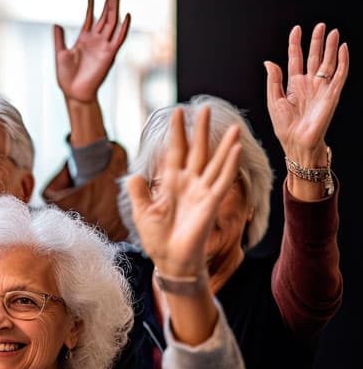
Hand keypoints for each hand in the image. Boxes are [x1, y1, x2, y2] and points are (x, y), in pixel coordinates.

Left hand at [53, 0, 129, 104]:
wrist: (74, 93)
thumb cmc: (66, 77)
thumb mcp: (60, 53)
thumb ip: (59, 39)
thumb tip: (56, 24)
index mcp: (83, 40)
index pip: (89, 19)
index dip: (91, 7)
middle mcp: (95, 42)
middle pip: (104, 20)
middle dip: (108, 7)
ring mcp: (102, 47)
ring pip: (111, 25)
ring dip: (114, 12)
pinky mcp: (109, 55)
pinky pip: (118, 39)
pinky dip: (123, 28)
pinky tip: (127, 16)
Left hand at [127, 106, 241, 276]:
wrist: (169, 260)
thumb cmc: (157, 238)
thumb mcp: (142, 212)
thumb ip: (138, 192)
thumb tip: (132, 174)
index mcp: (172, 183)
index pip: (175, 151)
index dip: (177, 132)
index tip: (178, 111)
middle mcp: (189, 183)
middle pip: (197, 150)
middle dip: (200, 130)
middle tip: (204, 108)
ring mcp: (202, 192)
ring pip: (215, 163)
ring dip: (225, 145)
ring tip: (234, 126)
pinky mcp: (211, 203)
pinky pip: (222, 181)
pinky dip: (229, 166)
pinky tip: (235, 150)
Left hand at [265, 23, 347, 161]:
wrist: (297, 142)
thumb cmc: (284, 126)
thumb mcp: (273, 101)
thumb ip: (274, 80)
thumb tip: (269, 61)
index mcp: (293, 85)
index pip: (296, 59)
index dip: (296, 44)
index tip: (296, 29)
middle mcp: (309, 84)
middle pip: (314, 57)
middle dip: (317, 41)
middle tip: (320, 26)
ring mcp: (321, 87)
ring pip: (328, 62)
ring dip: (331, 47)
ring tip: (333, 32)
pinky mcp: (332, 93)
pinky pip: (340, 74)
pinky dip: (343, 61)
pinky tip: (343, 48)